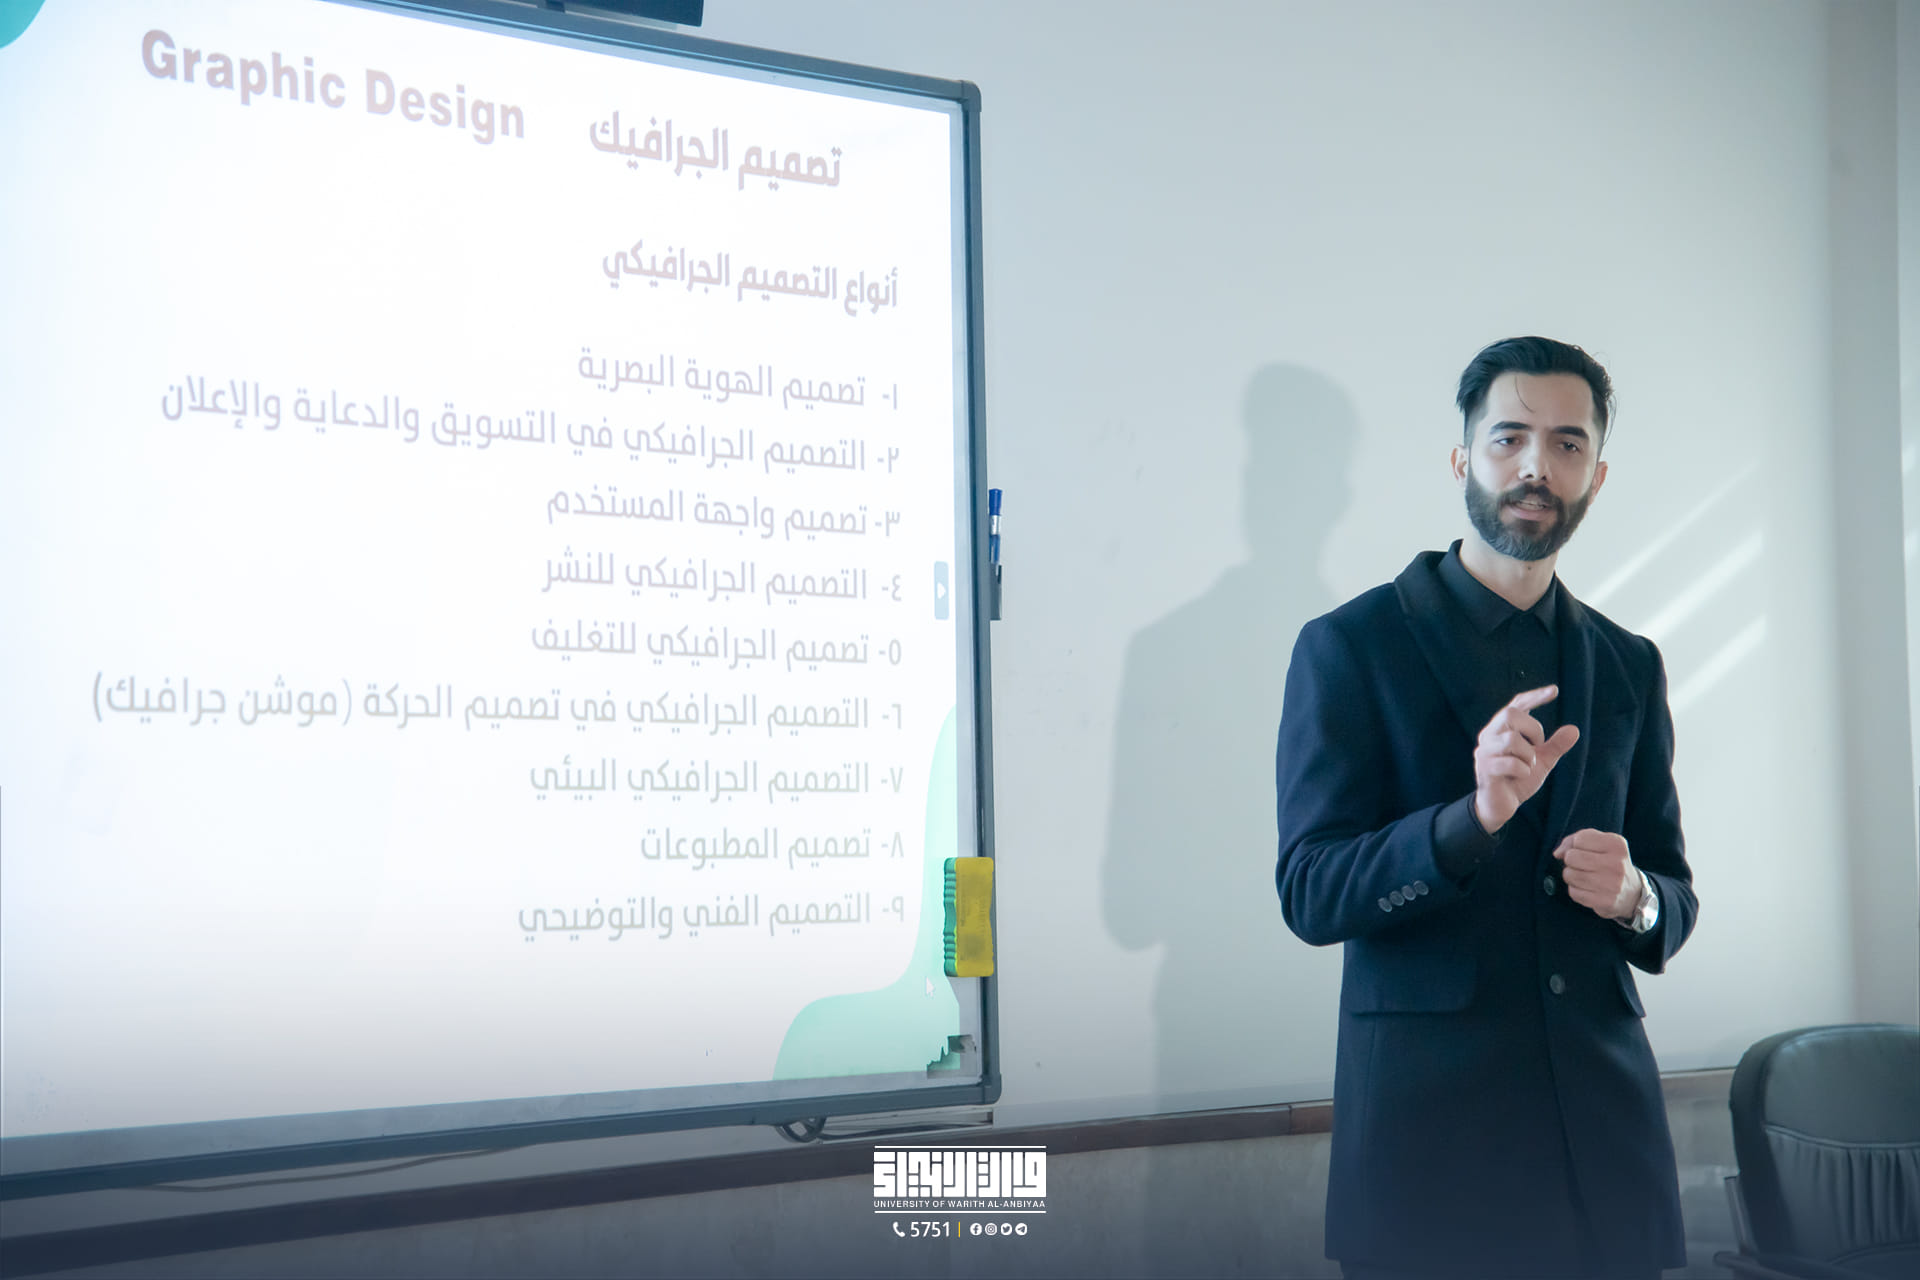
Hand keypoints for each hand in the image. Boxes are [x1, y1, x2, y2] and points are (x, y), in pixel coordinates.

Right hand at [1473, 685, 1578, 833]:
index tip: (1555, 690)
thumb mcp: (1542, 761)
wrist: (1501, 806)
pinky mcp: (1485, 768)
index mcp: (1502, 729)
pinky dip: (1523, 771)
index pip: (1517, 704)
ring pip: (1511, 739)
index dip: (1535, 696)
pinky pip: (1510, 763)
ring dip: (1528, 755)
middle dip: (1533, 729)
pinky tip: (1521, 777)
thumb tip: (1574, 729)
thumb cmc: (1518, 779)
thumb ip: (1555, 746)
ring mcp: (1485, 751)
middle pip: (1510, 714)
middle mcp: (1490, 735)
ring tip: (1528, 766)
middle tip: (1538, 746)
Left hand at [1553, 829, 1641, 919]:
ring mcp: (1612, 884)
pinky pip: (1573, 892)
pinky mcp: (1605, 902)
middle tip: (1582, 866)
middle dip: (1571, 861)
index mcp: (1617, 844)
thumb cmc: (1608, 863)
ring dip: (1571, 876)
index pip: (1580, 839)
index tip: (1585, 851)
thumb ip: (1574, 840)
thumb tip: (1557, 853)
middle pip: (1571, 857)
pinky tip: (1588, 890)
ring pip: (1569, 875)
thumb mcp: (1599, 844)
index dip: (1575, 845)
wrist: (1632, 893)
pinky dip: (1575, 890)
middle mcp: (1617, 864)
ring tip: (1585, 877)